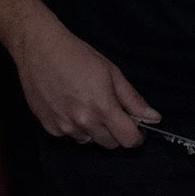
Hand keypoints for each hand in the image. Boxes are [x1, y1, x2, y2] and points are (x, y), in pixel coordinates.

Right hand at [10, 16, 158, 148]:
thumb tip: (153, 117)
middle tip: (114, 111)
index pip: (127, 139)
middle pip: (110, 144)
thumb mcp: (112, 72)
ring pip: (90, 141)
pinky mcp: (49, 128)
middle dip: (117, 132)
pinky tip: (72, 106)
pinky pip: (71, 136)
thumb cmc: (77, 56)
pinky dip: (76, 127)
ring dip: (95, 130)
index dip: (137, 137)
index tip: (139, 130)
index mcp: (102, 107)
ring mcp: (63, 127)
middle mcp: (82, 122)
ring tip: (89, 104)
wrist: (40, 51)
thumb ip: (132, 99)